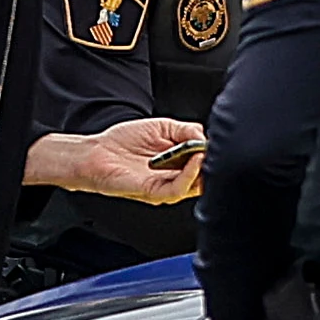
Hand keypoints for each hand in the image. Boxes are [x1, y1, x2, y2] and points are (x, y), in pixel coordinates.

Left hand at [28, 118, 202, 196]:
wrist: (97, 152)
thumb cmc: (125, 141)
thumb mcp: (163, 127)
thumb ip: (187, 130)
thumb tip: (205, 139)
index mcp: (181, 163)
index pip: (208, 163)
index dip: (216, 153)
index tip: (221, 141)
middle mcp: (177, 177)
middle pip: (207, 176)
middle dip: (214, 162)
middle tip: (215, 148)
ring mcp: (167, 187)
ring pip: (197, 185)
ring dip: (205, 168)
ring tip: (205, 152)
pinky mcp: (155, 192)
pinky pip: (179, 188)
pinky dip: (190, 174)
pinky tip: (194, 160)